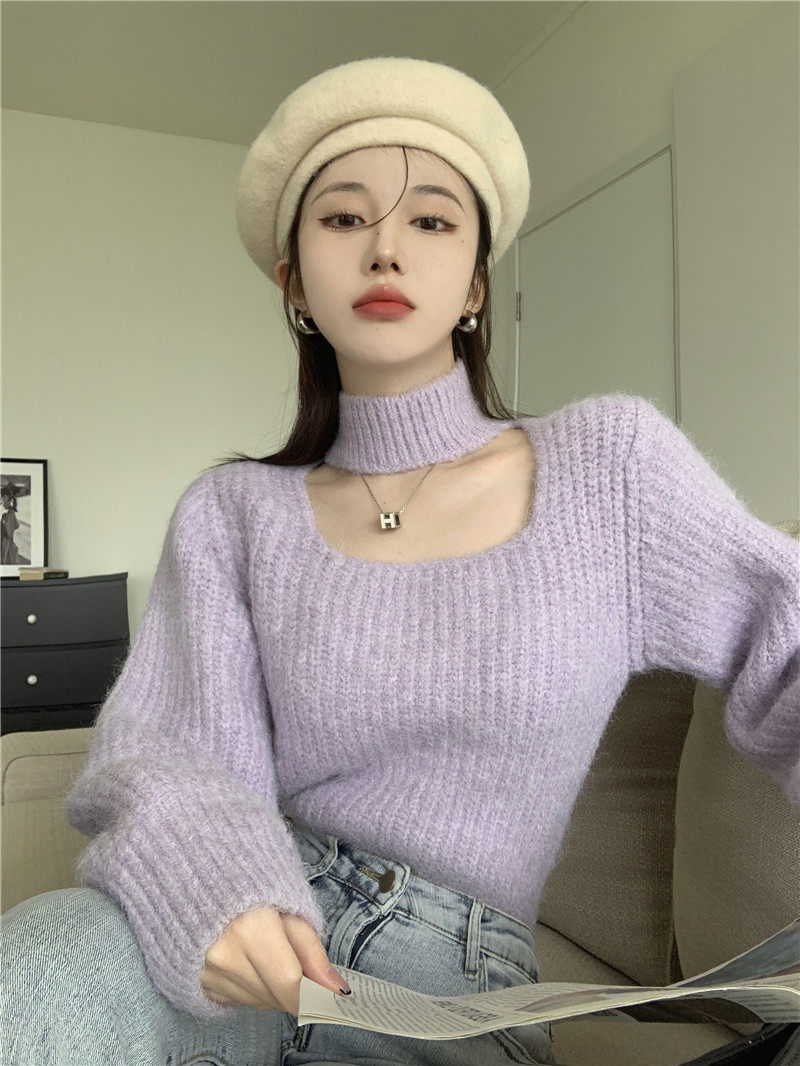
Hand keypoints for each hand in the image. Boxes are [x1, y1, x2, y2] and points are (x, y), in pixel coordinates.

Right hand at [201, 906, 348, 1014]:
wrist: (212, 889)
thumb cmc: (258, 896)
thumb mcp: (294, 913)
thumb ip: (314, 953)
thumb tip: (336, 989)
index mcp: (251, 930)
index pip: (290, 984)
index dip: (313, 994)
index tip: (327, 996)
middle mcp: (226, 957)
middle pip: (277, 997)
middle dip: (296, 990)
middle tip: (299, 967)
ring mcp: (210, 974)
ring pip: (261, 1003)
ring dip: (276, 991)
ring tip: (272, 959)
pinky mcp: (203, 984)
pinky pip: (242, 1002)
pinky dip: (256, 990)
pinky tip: (254, 966)